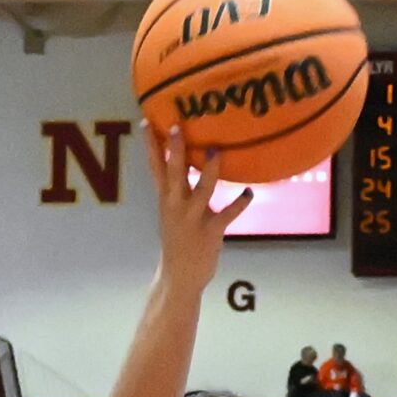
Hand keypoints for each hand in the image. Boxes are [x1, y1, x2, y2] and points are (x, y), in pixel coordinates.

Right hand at [144, 124, 252, 290]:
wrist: (179, 275)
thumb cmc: (179, 240)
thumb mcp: (173, 211)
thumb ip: (179, 188)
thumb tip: (190, 162)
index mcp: (166, 199)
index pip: (155, 167)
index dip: (151, 145)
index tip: (147, 121)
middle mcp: (176, 205)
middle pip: (174, 173)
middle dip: (175, 151)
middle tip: (178, 127)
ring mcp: (193, 218)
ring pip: (201, 190)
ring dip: (208, 171)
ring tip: (215, 151)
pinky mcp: (211, 231)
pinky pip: (227, 214)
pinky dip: (239, 203)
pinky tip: (249, 192)